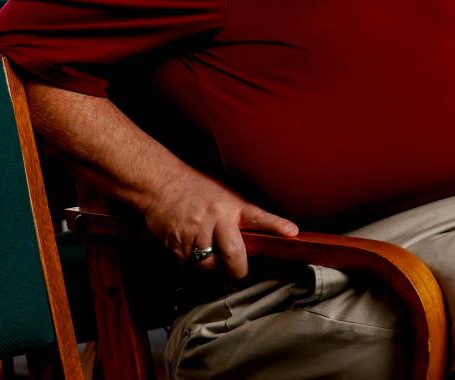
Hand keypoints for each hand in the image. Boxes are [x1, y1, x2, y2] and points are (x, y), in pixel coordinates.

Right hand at [142, 166, 297, 278]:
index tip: (291, 232)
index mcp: (232, 206)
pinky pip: (189, 265)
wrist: (163, 184)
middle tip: (239, 271)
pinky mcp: (178, 243)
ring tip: (214, 262)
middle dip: (238, 269)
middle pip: (233, 253)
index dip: (275, 225)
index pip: (259, 217)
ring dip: (213, 270)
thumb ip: (240, 216)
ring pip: (209, 265)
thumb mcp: (226, 195)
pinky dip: (194, 266)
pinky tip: (195, 256)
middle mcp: (216, 219)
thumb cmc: (197, 189)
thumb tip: (258, 236)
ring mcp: (196, 232)